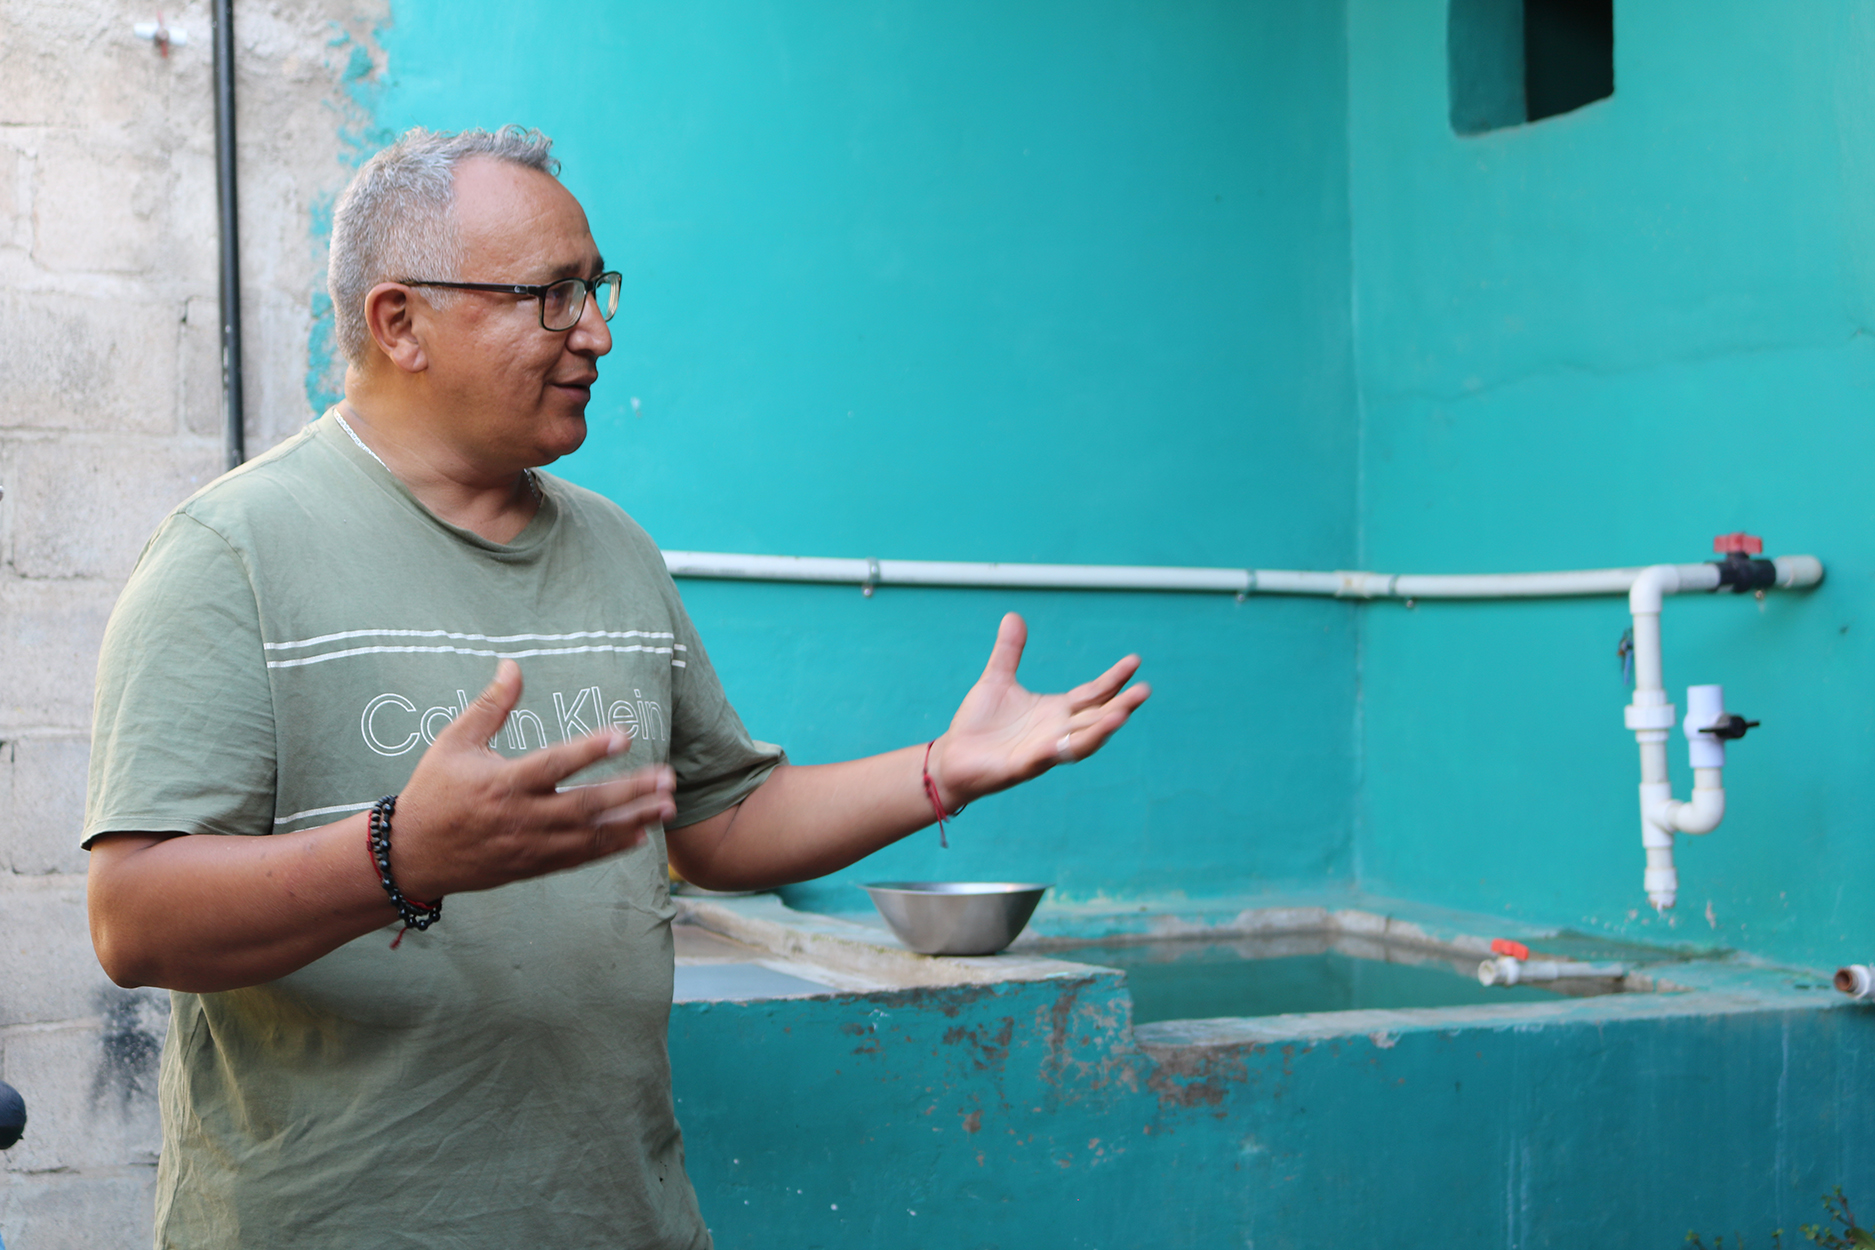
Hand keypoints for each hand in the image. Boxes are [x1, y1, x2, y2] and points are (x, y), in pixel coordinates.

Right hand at [391, 660, 676, 898]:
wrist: (410, 855)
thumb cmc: (433, 791)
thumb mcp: (454, 743)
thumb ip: (490, 706)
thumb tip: (513, 664)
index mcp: (502, 783)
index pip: (553, 764)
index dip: (588, 750)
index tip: (624, 736)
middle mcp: (520, 817)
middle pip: (585, 805)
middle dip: (630, 792)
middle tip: (668, 778)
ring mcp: (529, 846)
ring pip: (589, 835)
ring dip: (632, 821)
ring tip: (668, 808)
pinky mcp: (532, 866)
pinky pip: (578, 858)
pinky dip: (609, 848)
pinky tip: (639, 836)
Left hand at [927, 613, 1148, 808]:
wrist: (953, 756)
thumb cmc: (979, 723)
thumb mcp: (997, 680)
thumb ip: (1009, 652)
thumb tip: (1013, 615)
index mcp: (1056, 711)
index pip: (1094, 694)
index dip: (1114, 680)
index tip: (1135, 661)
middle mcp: (1057, 732)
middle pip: (1096, 718)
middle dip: (1121, 706)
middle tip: (1144, 690)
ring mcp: (1042, 751)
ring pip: (1080, 743)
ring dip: (1100, 731)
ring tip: (1120, 716)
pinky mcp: (1020, 767)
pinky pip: (1042, 759)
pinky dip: (1055, 751)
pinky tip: (1063, 743)